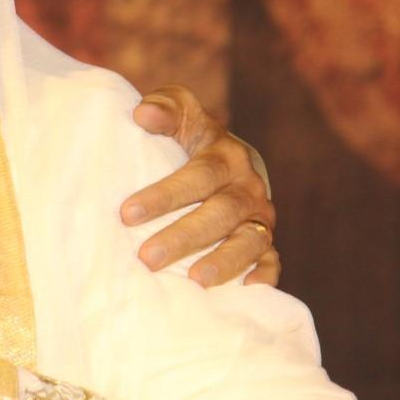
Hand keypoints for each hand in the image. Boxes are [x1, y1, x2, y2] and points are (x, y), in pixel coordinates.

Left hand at [121, 84, 278, 286]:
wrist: (231, 163)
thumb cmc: (193, 138)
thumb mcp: (182, 113)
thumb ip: (165, 107)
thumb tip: (142, 114)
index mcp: (227, 156)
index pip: (199, 175)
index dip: (165, 195)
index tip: (127, 213)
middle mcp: (248, 188)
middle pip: (220, 214)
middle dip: (184, 237)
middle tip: (147, 258)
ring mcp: (260, 218)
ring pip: (248, 242)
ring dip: (223, 262)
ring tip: (194, 281)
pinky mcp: (267, 244)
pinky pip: (271, 262)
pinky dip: (263, 276)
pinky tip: (245, 292)